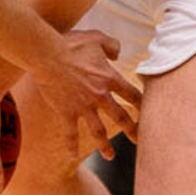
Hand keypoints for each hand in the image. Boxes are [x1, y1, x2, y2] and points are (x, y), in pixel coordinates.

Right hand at [35, 29, 140, 161]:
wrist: (47, 55)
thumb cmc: (71, 44)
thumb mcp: (96, 38)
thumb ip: (111, 45)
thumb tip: (118, 53)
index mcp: (109, 78)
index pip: (132, 94)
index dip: (142, 103)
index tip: (148, 112)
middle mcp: (100, 95)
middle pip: (120, 116)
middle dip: (132, 129)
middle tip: (139, 140)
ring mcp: (83, 106)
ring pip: (98, 130)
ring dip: (105, 145)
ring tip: (110, 156)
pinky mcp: (66, 112)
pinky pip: (70, 133)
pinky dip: (71, 145)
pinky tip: (72, 156)